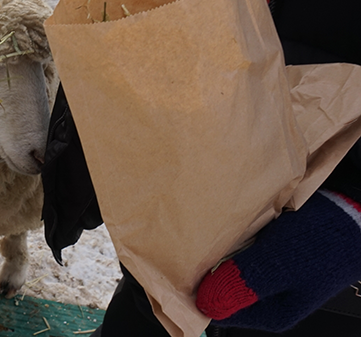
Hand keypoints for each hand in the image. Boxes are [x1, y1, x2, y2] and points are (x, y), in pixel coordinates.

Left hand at [196, 189, 360, 331]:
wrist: (354, 211)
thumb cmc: (323, 242)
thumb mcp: (278, 265)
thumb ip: (243, 284)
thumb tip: (207, 303)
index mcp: (272, 312)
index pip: (219, 311)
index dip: (197, 293)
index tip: (179, 272)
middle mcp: (268, 296)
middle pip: (221, 288)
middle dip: (205, 271)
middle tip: (190, 250)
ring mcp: (268, 273)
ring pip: (228, 267)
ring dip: (216, 252)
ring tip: (206, 235)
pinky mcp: (269, 253)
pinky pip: (239, 249)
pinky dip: (230, 239)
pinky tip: (226, 226)